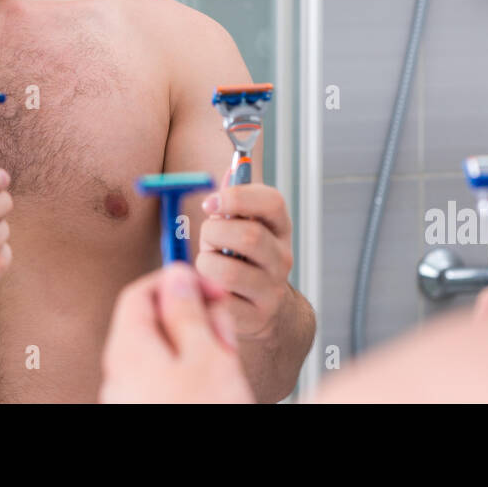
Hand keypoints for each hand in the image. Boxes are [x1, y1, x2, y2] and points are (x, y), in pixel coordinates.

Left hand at [100, 263, 254, 403]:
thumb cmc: (203, 416)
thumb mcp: (207, 356)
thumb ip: (188, 311)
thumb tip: (177, 276)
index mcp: (129, 349)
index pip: (141, 292)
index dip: (177, 281)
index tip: (208, 287)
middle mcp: (120, 374)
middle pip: (152, 324)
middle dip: (193, 321)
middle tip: (224, 332)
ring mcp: (130, 399)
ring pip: (164, 356)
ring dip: (198, 351)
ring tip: (225, 368)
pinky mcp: (145, 414)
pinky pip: (167, 384)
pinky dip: (192, 378)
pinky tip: (216, 392)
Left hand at [197, 184, 293, 338]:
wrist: (265, 311)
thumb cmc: (245, 260)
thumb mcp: (244, 226)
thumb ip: (235, 201)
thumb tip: (231, 170)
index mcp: (279, 228)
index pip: (272, 202)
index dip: (237, 197)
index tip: (210, 203)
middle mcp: (282, 257)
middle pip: (249, 236)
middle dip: (214, 233)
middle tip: (206, 239)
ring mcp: (272, 289)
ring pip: (230, 271)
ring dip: (207, 264)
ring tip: (208, 265)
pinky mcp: (257, 316)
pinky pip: (221, 300)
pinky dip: (206, 290)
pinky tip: (207, 286)